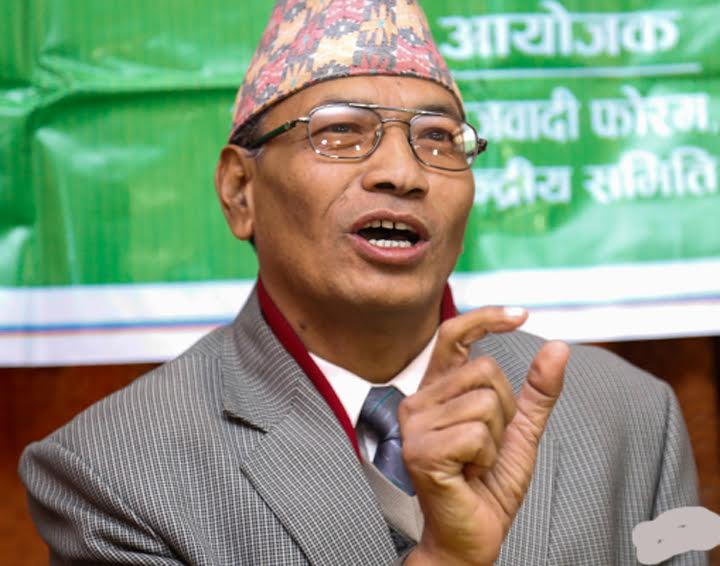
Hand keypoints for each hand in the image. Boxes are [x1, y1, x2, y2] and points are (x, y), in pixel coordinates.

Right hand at [401, 307, 568, 565]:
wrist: (472, 536)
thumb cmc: (489, 485)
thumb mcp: (519, 431)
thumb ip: (536, 392)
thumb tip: (558, 347)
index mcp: (437, 391)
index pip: (452, 335)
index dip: (485, 318)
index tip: (521, 316)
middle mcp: (418, 401)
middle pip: (485, 370)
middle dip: (504, 411)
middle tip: (487, 446)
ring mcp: (415, 425)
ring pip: (484, 402)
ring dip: (496, 439)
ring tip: (477, 462)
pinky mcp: (420, 450)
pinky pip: (477, 433)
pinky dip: (487, 457)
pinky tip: (469, 474)